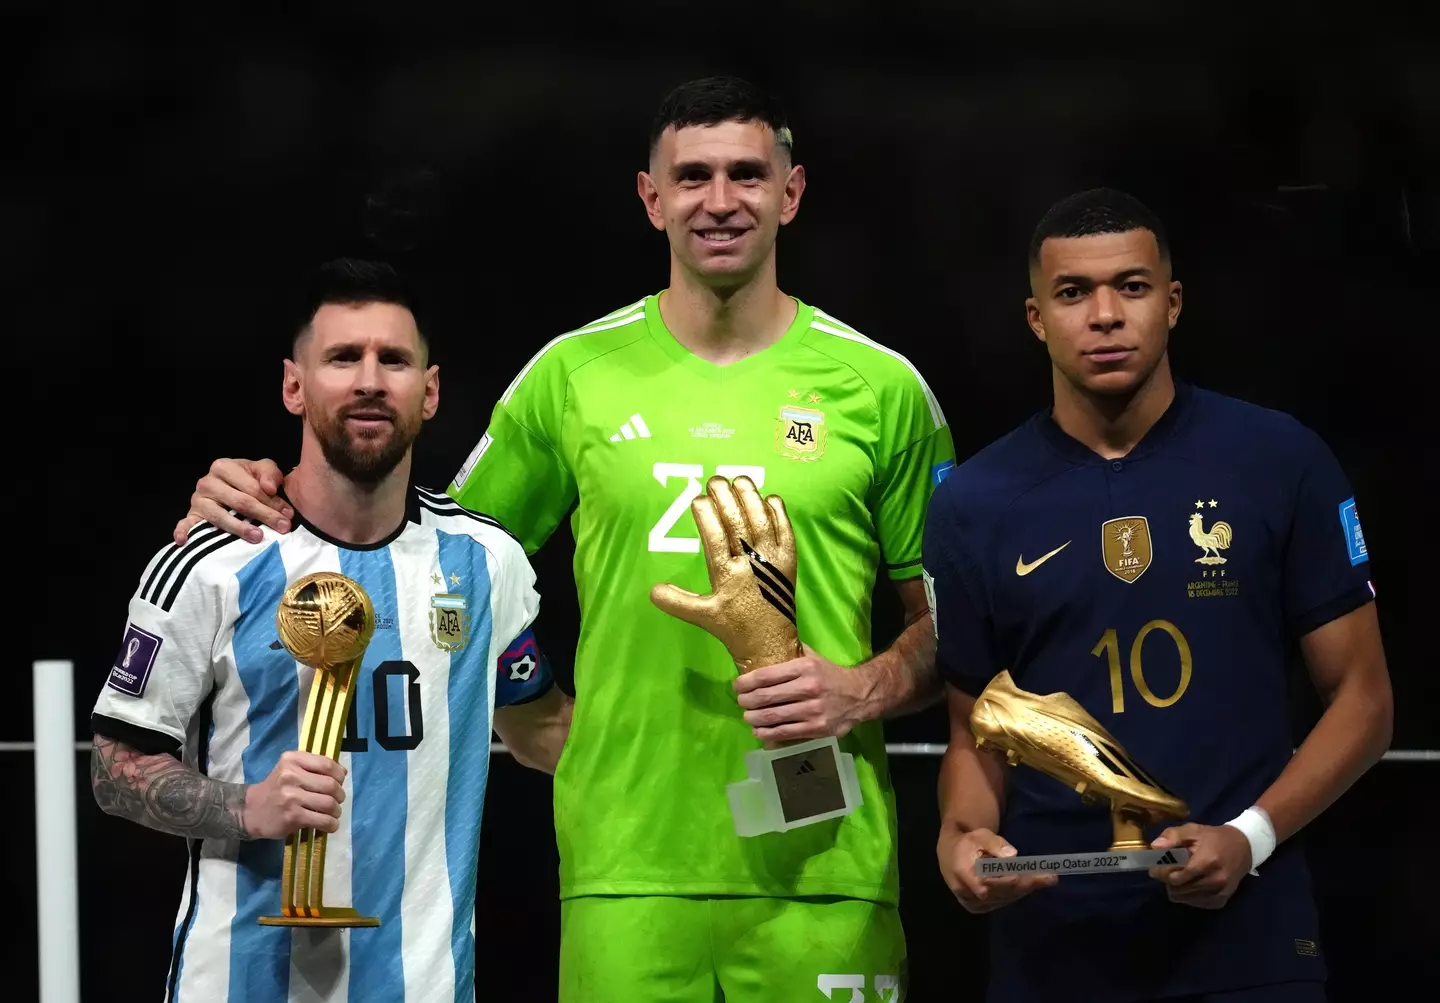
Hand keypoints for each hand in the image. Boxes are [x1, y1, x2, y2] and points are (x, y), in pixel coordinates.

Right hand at [174, 458, 291, 545]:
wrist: (229, 486)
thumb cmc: (248, 478)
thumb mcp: (262, 470)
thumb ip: (270, 474)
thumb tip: (269, 488)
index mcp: (224, 467)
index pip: (252, 487)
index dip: (272, 501)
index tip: (288, 515)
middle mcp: (207, 482)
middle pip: (239, 502)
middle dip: (264, 515)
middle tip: (282, 528)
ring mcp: (198, 499)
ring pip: (220, 516)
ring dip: (239, 528)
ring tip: (258, 537)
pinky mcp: (192, 515)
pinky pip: (185, 523)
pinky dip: (183, 532)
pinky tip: (183, 541)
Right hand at [243, 751, 346, 839]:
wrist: (250, 810)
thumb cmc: (276, 788)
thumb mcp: (290, 768)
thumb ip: (313, 767)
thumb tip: (343, 772)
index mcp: (292, 760)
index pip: (326, 764)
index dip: (339, 774)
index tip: (339, 781)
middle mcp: (291, 776)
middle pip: (331, 785)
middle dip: (340, 795)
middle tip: (337, 800)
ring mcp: (291, 797)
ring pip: (329, 803)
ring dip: (337, 810)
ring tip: (333, 813)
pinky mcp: (292, 816)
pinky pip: (322, 820)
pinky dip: (331, 824)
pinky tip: (330, 824)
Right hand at [650, 475, 801, 672]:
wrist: (771, 643)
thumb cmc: (734, 627)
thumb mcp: (702, 616)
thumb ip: (677, 602)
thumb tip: (652, 590)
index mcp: (728, 576)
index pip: (715, 539)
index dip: (706, 517)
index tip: (696, 499)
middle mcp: (752, 564)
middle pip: (738, 523)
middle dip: (726, 498)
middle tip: (715, 480)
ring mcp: (773, 560)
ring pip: (762, 522)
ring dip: (751, 498)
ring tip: (739, 479)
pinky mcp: (789, 561)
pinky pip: (785, 531)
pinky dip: (779, 513)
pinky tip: (769, 497)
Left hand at [734, 644, 869, 742]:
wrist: (860, 695)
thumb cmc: (831, 675)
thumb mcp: (813, 657)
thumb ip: (791, 652)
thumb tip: (764, 645)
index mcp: (805, 667)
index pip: (766, 676)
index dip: (746, 682)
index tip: (737, 685)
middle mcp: (808, 688)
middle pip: (766, 697)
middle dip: (746, 701)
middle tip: (741, 702)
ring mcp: (813, 710)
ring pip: (773, 717)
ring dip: (753, 718)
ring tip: (747, 716)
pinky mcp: (816, 729)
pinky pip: (784, 733)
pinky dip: (767, 734)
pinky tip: (759, 731)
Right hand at [938, 822, 1056, 913]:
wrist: (949, 856)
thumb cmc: (967, 842)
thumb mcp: (980, 835)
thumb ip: (995, 843)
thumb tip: (1013, 855)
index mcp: (965, 873)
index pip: (1000, 882)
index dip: (1023, 880)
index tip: (1045, 876)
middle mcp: (967, 892)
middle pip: (1006, 891)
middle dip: (1029, 884)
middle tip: (1050, 877)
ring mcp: (972, 903)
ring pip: (1005, 898)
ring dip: (1024, 889)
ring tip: (1043, 879)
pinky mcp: (976, 908)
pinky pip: (1001, 902)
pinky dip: (1015, 894)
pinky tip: (1027, 885)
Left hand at [1148, 822, 1251, 908]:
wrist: (1244, 848)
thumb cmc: (1214, 838)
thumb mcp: (1193, 829)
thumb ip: (1173, 836)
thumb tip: (1155, 847)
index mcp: (1207, 861)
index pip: (1175, 876)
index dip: (1161, 872)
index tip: (1154, 867)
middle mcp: (1215, 881)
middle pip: (1177, 889)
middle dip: (1167, 879)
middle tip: (1167, 869)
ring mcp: (1219, 893)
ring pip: (1183, 898)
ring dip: (1176, 888)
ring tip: (1180, 874)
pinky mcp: (1220, 901)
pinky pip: (1193, 903)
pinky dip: (1186, 894)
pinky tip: (1190, 882)